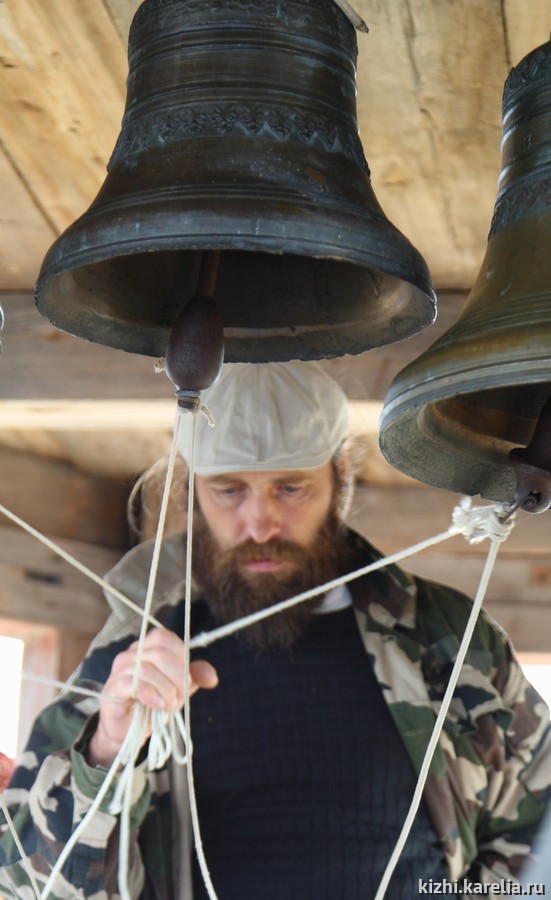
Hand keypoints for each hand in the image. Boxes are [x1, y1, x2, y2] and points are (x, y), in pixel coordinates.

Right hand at [87, 628, 217, 767]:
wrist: (126, 730)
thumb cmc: (152, 704)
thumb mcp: (177, 688)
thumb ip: (194, 678)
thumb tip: (212, 677)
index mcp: (147, 647)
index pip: (166, 638)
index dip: (182, 657)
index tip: (187, 679)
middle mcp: (131, 653)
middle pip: (160, 653)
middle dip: (178, 677)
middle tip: (180, 697)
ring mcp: (120, 670)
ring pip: (147, 669)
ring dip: (166, 690)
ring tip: (169, 706)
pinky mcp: (113, 688)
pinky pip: (133, 684)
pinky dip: (151, 695)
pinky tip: (158, 706)